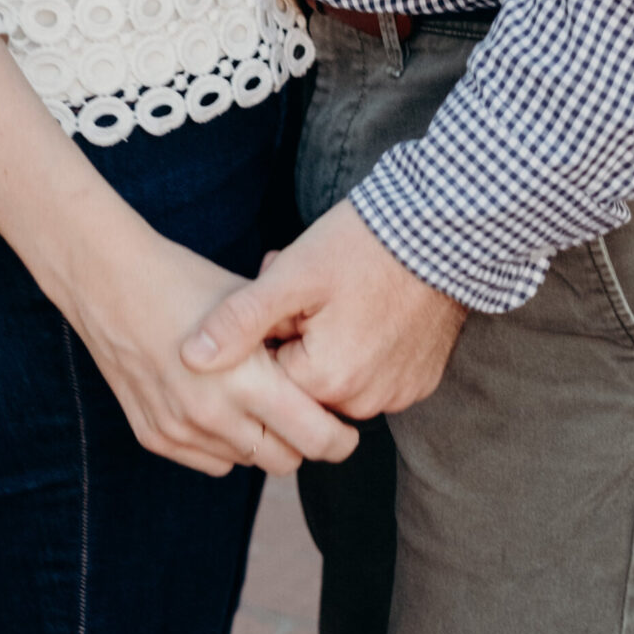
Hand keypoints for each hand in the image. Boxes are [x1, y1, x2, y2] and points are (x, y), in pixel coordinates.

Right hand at [71, 226, 361, 480]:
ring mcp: (180, 430)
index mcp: (246, 377)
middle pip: (286, 461)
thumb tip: (333, 375)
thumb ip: (289, 347)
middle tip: (303, 414)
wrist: (109, 280)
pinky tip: (218, 403)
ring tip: (255, 399)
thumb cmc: (186, 281)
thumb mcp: (249, 304)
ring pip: (248, 462)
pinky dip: (224, 443)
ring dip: (261, 440)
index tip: (347, 429)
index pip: (315, 437)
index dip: (341, 439)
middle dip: (303, 442)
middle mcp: (213, 414)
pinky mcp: (155, 437)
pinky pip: (211, 462)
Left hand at [180, 200, 468, 422]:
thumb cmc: (362, 245)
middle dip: (295, 339)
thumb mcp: (291, 274)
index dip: (266, 331)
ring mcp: (395, 395)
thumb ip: (239, 320)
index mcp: (325, 382)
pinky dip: (364, 348)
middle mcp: (362, 403)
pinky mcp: (418, 383)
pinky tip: (370, 305)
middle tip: (309, 289)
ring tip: (341, 292)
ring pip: (336, 379)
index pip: (267, 376)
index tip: (282, 295)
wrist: (444, 230)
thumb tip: (189, 359)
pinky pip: (373, 377)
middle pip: (301, 381)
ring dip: (328, 345)